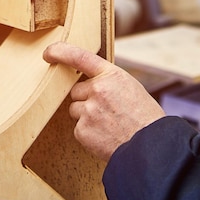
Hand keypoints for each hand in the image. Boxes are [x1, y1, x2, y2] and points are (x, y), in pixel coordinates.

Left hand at [43, 41, 164, 161]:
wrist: (150, 147)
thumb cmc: (144, 117)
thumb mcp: (129, 87)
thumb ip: (108, 82)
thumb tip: (89, 82)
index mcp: (111, 75)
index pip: (80, 57)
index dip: (61, 52)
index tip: (48, 52)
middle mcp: (97, 90)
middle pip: (76, 91)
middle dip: (86, 99)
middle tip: (106, 110)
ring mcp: (88, 110)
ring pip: (76, 109)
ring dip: (86, 116)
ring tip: (108, 124)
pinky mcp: (83, 130)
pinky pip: (78, 128)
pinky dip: (88, 133)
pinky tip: (105, 136)